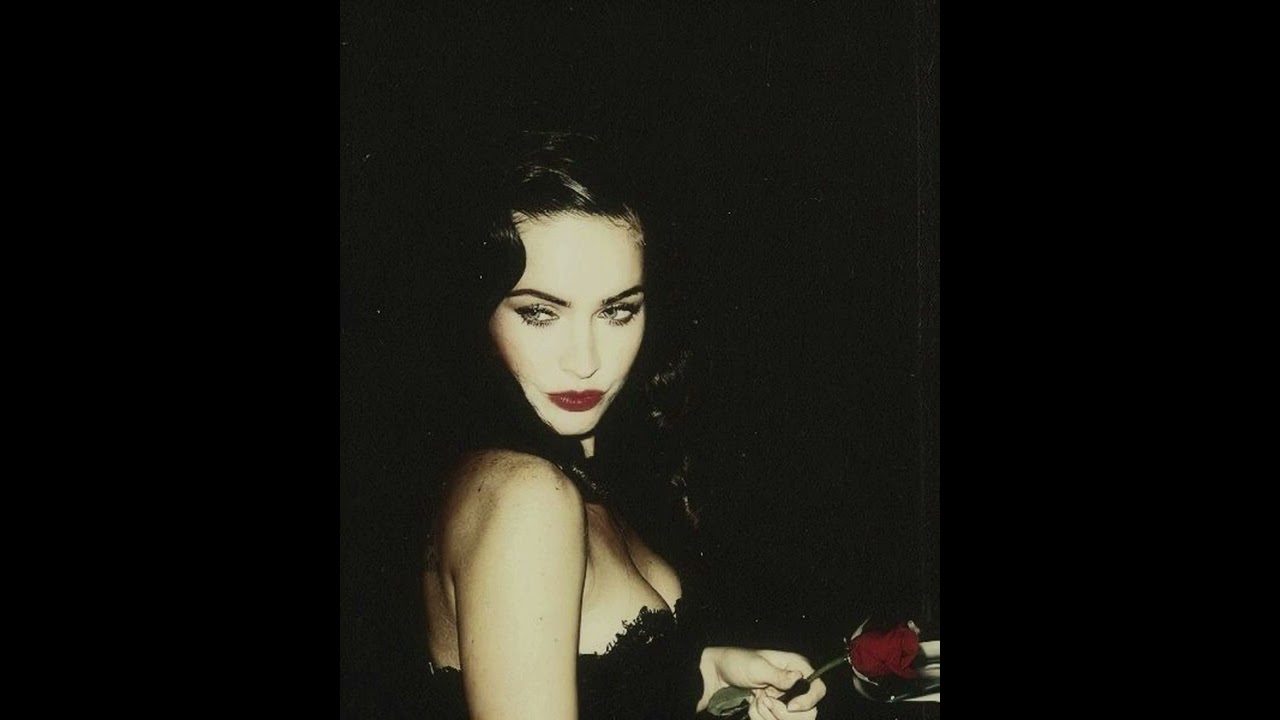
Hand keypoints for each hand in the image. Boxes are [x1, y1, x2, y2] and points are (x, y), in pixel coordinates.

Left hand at [707, 647, 827, 719]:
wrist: (715, 676)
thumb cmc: (736, 662)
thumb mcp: (757, 666)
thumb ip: (779, 675)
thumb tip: (799, 677)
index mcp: (796, 667)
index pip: (818, 688)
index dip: (809, 701)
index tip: (791, 706)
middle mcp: (793, 686)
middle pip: (808, 712)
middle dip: (784, 713)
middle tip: (765, 701)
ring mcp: (783, 700)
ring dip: (769, 716)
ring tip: (756, 701)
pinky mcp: (773, 712)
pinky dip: (761, 719)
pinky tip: (752, 707)